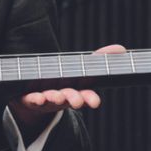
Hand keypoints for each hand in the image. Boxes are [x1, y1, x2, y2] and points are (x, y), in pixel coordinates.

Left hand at [8, 43, 126, 137]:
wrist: (34, 99)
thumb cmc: (62, 82)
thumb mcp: (81, 68)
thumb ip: (99, 59)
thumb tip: (121, 49)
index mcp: (75, 90)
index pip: (86, 94)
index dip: (90, 98)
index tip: (95, 102)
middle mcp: (61, 96)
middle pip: (69, 98)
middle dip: (74, 99)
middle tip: (78, 100)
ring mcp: (45, 98)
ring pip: (51, 99)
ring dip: (54, 98)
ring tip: (57, 97)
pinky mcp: (29, 98)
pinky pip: (32, 100)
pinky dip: (35, 99)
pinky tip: (37, 98)